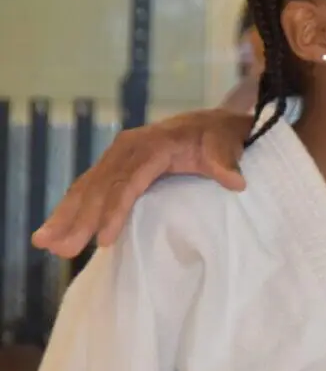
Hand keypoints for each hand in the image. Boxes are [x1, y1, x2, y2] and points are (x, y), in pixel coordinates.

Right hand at [31, 109, 253, 256]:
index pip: (128, 183)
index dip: (114, 212)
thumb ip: (226, 161)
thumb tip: (235, 181)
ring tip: (46, 243)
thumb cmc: (221, 136)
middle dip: (78, 220)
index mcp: (152, 145)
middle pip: (100, 187)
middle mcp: (128, 148)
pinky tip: (57, 229)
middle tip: (60, 248)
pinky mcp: (116, 164)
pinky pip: (90, 187)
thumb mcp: (228, 143)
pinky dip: (72, 207)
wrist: (214, 122)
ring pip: (87, 187)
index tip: (104, 240)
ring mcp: (119, 155)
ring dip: (66, 216)